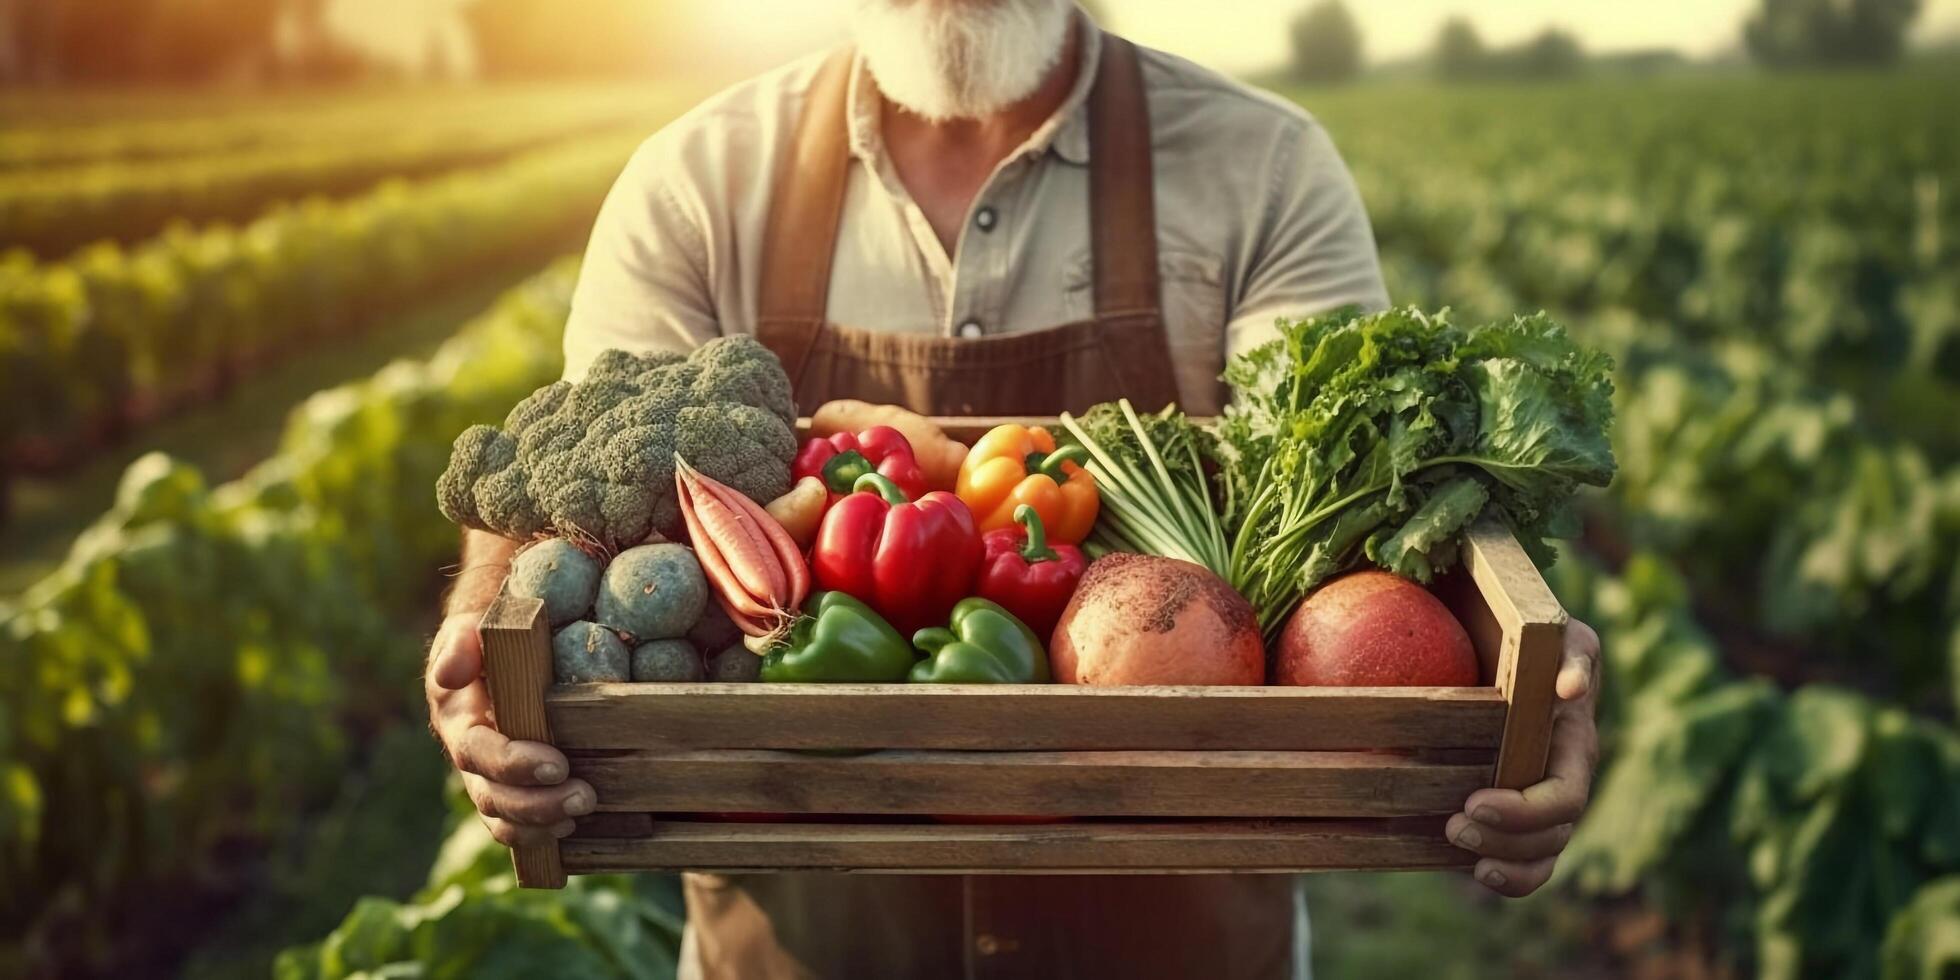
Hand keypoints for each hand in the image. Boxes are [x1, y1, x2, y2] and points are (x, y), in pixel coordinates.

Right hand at [427, 610, 595, 847]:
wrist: (503, 647)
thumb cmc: (491, 635)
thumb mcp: (472, 625)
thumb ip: (461, 642)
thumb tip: (452, 673)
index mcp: (457, 719)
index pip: (476, 752)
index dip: (513, 765)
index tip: (557, 765)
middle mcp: (470, 756)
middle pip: (490, 797)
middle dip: (535, 805)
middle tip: (583, 797)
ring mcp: (490, 777)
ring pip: (503, 818)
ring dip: (542, 823)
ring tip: (583, 810)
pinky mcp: (515, 788)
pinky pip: (521, 824)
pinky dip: (543, 831)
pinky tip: (573, 826)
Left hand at [1445, 618, 1600, 896]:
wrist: (1514, 649)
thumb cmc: (1537, 638)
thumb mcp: (1557, 633)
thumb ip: (1570, 654)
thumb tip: (1570, 689)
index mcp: (1575, 747)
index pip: (1564, 798)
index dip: (1524, 812)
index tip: (1475, 802)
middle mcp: (1566, 781)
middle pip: (1551, 835)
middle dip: (1505, 838)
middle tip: (1455, 825)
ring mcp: (1547, 802)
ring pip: (1542, 854)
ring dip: (1503, 860)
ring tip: (1456, 839)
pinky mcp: (1523, 813)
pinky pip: (1528, 861)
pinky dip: (1510, 876)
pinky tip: (1478, 871)